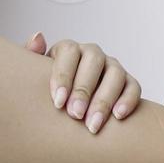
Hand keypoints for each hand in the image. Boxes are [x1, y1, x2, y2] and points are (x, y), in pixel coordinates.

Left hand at [24, 31, 141, 134]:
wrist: (65, 109)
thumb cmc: (47, 93)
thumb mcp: (33, 77)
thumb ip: (30, 58)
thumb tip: (38, 37)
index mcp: (68, 50)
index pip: (69, 52)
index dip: (63, 76)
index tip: (57, 102)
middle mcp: (92, 54)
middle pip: (93, 62)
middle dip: (84, 89)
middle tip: (75, 114)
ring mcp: (112, 67)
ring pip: (115, 75)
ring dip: (104, 100)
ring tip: (92, 125)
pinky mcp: (128, 83)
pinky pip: (133, 87)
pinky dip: (128, 100)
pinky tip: (117, 117)